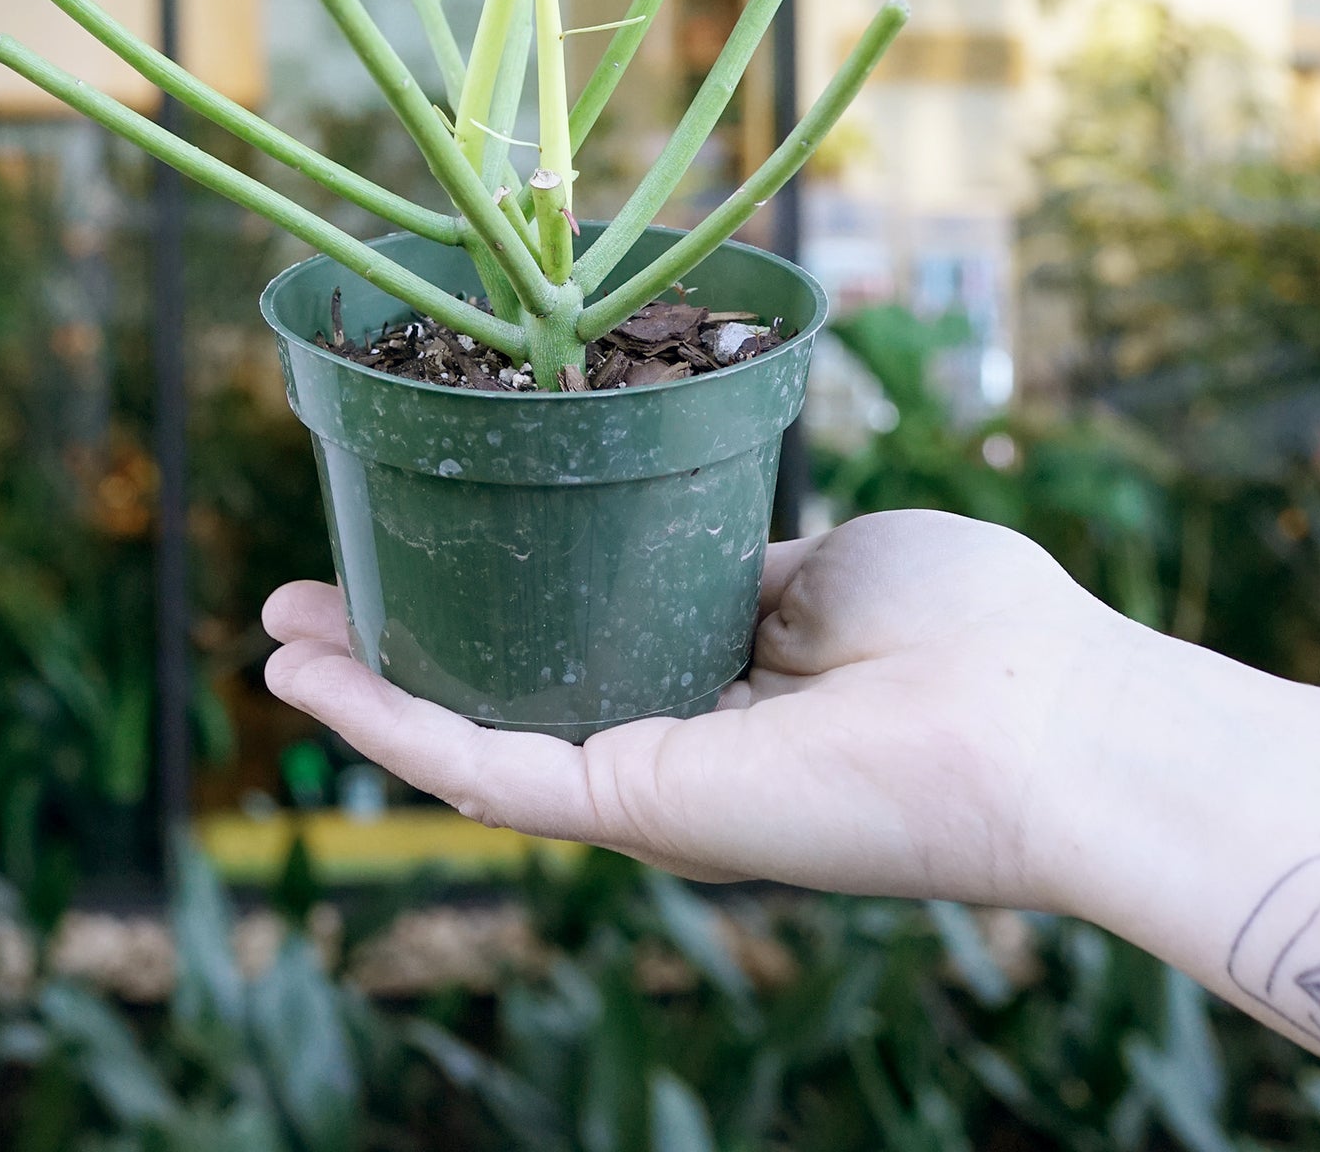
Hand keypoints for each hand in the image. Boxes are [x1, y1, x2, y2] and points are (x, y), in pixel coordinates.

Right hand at [263, 509, 1147, 905]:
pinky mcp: (637, 804)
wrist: (1045, 716)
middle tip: (297, 599)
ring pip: (466, 741)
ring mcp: (648, 781)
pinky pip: (483, 767)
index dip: (485, 596)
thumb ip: (731, 553)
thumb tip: (664, 515)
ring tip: (274, 636)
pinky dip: (389, 720)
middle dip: (392, 649)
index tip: (413, 538)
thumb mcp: (817, 559)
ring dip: (363, 691)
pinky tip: (316, 675)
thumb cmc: (969, 623)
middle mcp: (672, 742)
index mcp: (721, 681)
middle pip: (498, 696)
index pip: (570, 643)